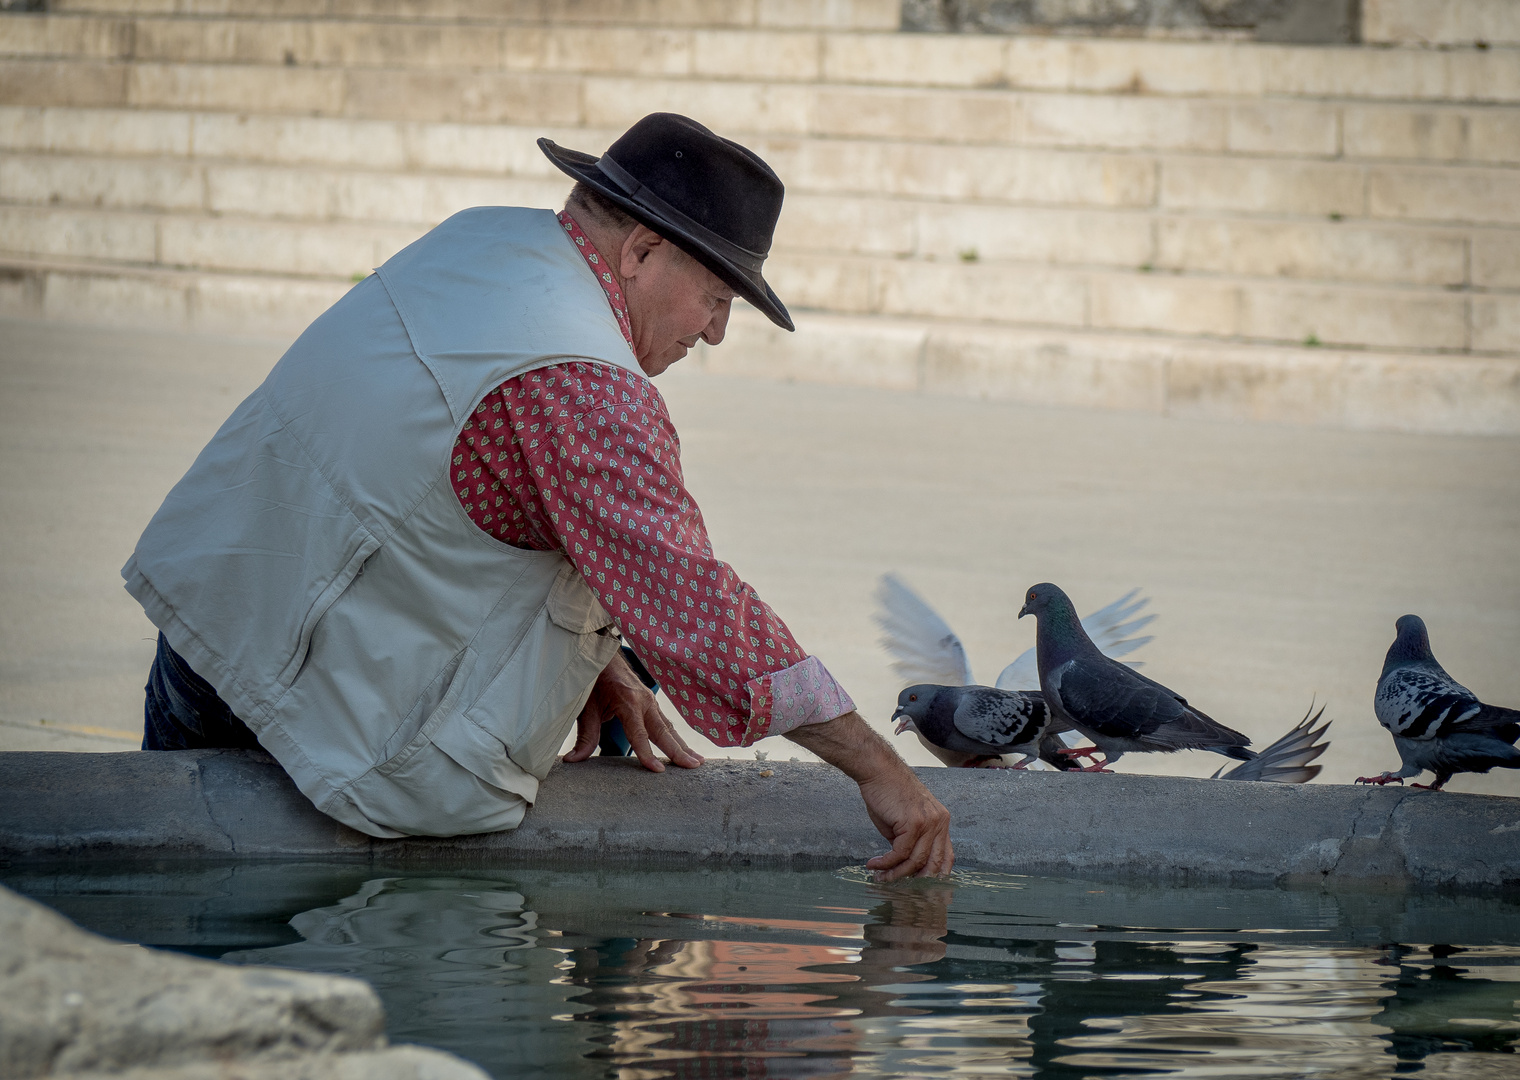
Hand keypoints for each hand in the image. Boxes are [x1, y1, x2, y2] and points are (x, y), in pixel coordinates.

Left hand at [563, 650, 703, 772]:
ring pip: (669, 728)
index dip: (647, 754)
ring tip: (697, 761)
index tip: (658, 771)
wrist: (602, 655)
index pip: (639, 734)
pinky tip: (684, 748)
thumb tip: (574, 760)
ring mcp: (650, 701)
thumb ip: (585, 735)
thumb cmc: (593, 679)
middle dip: (679, 751)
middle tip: (693, 767)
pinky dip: (676, 737)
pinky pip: (665, 722)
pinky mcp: (651, 703)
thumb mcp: (586, 707)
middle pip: (663, 732)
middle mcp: (644, 701)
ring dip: (683, 745)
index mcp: (628, 701)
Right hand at [785, 711, 953, 881]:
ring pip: (915, 861)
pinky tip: (874, 865)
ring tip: (879, 877)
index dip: (936, 875)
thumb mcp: (904, 821)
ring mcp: (929, 822)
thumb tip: (904, 864)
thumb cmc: (887, 792)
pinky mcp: (914, 823)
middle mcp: (941, 822)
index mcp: (942, 821)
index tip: (922, 888)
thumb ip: (909, 841)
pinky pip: (900, 853)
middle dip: (916, 881)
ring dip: (895, 873)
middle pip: (934, 864)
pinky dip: (886, 863)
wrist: (878, 770)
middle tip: (897, 887)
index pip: (947, 856)